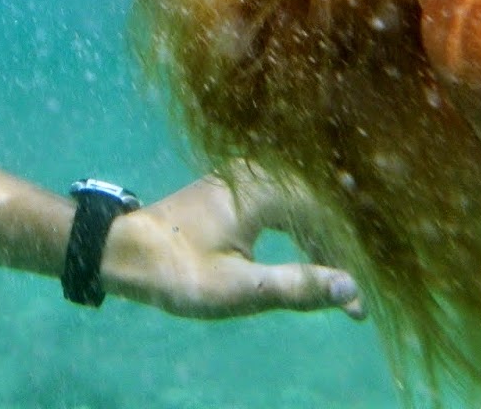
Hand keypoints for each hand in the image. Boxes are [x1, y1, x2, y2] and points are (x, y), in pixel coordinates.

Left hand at [100, 172, 363, 319]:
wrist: (124, 251)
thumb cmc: (177, 272)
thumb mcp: (239, 288)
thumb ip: (296, 286)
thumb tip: (351, 288)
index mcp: (261, 189)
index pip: (325, 221)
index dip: (346, 264)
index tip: (356, 307)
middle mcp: (255, 172)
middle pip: (318, 207)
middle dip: (340, 250)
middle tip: (353, 298)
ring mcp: (243, 176)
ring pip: (302, 204)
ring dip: (322, 240)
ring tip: (337, 280)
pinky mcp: (234, 187)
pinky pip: (284, 202)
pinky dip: (301, 230)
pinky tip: (309, 253)